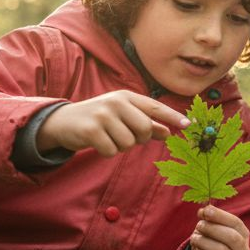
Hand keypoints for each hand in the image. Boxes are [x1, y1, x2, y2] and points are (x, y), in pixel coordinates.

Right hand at [36, 91, 190, 156]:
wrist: (62, 122)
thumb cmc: (97, 120)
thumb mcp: (121, 117)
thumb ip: (145, 123)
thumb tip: (168, 132)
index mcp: (126, 97)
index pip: (155, 107)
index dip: (172, 116)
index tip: (188, 125)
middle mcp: (116, 102)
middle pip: (145, 128)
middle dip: (138, 139)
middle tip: (123, 136)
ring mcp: (103, 115)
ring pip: (129, 143)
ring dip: (120, 147)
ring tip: (107, 137)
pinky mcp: (91, 130)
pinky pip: (112, 151)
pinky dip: (107, 152)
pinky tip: (97, 143)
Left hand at [186, 206, 249, 249]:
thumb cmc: (211, 243)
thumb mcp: (211, 229)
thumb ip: (209, 219)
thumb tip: (203, 211)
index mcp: (243, 235)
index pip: (236, 223)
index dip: (220, 216)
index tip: (205, 211)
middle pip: (232, 237)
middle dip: (212, 229)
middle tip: (198, 226)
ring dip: (204, 242)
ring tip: (194, 239)